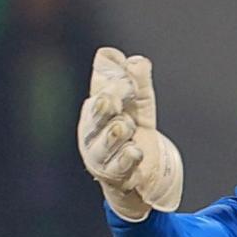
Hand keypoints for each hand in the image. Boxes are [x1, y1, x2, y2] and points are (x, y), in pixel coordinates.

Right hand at [77, 47, 182, 221]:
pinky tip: (134, 150)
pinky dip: (127, 157)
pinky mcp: (115, 176)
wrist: (143, 175)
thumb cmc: (135, 134)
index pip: (100, 91)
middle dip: (105, 104)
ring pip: (108, 139)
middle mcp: (93, 132)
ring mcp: (102, 156)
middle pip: (97, 114)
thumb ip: (138, 83)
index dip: (112, 84)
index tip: (125, 80)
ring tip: (125, 126)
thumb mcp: (140, 106)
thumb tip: (136, 61)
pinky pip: (119, 165)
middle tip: (112, 99)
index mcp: (96, 110)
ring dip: (118, 131)